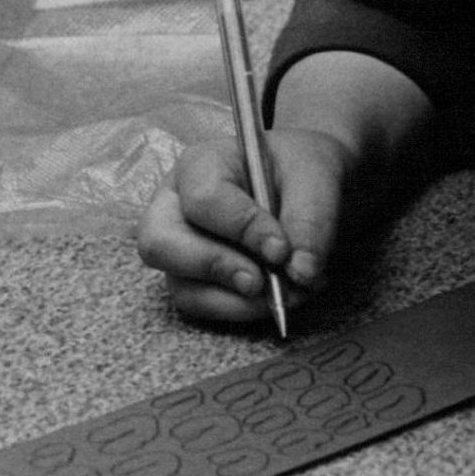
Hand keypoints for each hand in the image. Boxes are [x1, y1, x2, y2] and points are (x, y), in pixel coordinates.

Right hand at [135, 129, 349, 325]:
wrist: (307, 190)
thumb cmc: (301, 171)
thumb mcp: (316, 177)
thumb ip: (311, 219)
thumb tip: (300, 272)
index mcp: (200, 165)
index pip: (203, 199)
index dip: (241, 228)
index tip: (280, 249)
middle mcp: (175, 206)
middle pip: (159, 244)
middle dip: (214, 267)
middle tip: (261, 282)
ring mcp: (179, 248)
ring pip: (181, 287)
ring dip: (237, 300)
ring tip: (289, 291)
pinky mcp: (193, 281)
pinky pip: (203, 307)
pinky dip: (243, 310)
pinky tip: (281, 295)